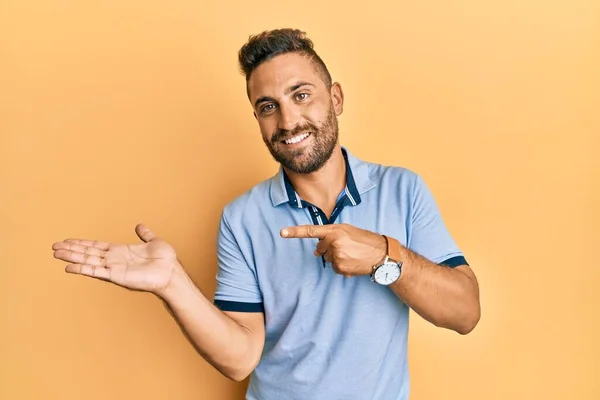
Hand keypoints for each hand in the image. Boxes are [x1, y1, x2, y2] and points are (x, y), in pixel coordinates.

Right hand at [52, 223, 181, 296]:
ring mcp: (113, 267)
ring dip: (72, 257)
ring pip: (88, 260)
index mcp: (121, 251)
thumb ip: (145, 234)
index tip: (68, 241)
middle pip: (88, 252)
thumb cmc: (165, 260)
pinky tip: (69, 268)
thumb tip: (140, 226)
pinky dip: (82, 269)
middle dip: (71, 250)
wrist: (171, 272)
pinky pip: (96, 271)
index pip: (97, 246)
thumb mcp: (154, 242)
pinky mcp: (116, 275)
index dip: (82, 243)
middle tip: (54, 247)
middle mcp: (114, 259)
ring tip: (56, 254)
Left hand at [280, 223, 386, 276]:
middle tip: (346, 246)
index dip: (295, 232)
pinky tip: (352, 262)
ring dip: (336, 257)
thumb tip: (316, 251)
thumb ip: (330, 236)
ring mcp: (336, 255)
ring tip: (351, 254)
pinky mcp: (340, 267)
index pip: (311, 231)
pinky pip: (334, 268)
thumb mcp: (348, 231)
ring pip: (327, 259)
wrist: (381, 254)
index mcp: (335, 230)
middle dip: (329, 248)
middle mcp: (334, 242)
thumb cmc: (365, 240)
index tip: (282, 232)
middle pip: (320, 248)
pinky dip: (341, 266)